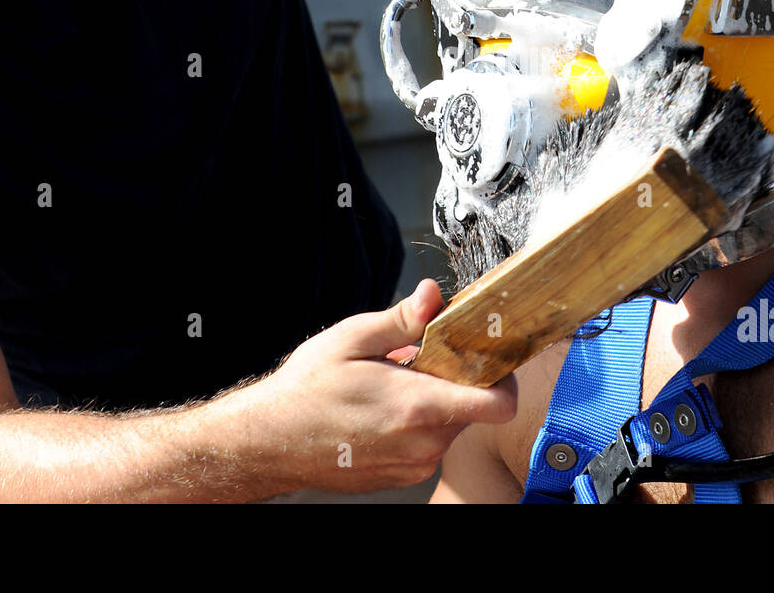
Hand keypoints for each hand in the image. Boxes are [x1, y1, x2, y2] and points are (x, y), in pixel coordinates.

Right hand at [245, 279, 517, 493]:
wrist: (268, 441)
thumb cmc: (305, 390)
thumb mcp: (352, 338)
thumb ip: (403, 319)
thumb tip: (434, 295)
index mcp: (418, 406)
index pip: (499, 403)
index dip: (505, 378)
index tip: (489, 358)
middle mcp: (423, 443)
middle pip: (473, 407)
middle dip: (455, 380)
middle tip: (417, 360)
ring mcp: (413, 465)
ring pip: (449, 425)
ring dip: (433, 402)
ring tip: (391, 385)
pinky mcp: (401, 477)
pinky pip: (428, 444)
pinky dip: (416, 424)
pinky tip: (381, 409)